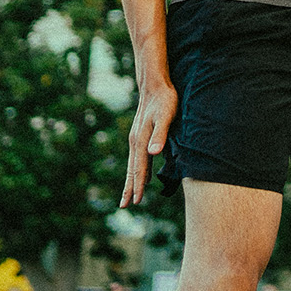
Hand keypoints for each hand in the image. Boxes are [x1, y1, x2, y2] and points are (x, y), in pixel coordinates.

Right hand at [123, 79, 178, 206]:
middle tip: (124, 205)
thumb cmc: (164, 100)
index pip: (138, 168)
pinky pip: (138, 157)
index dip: (137, 185)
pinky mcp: (141, 134)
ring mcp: (137, 138)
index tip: (135, 201)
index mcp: (140, 140)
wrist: (155, 84)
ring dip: (132, 180)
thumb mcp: (165, 117)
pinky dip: (139, 169)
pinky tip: (145, 174)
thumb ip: (160, 135)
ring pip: (133, 164)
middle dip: (129, 188)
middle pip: (132, 169)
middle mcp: (135, 141)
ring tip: (131, 195)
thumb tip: (153, 154)